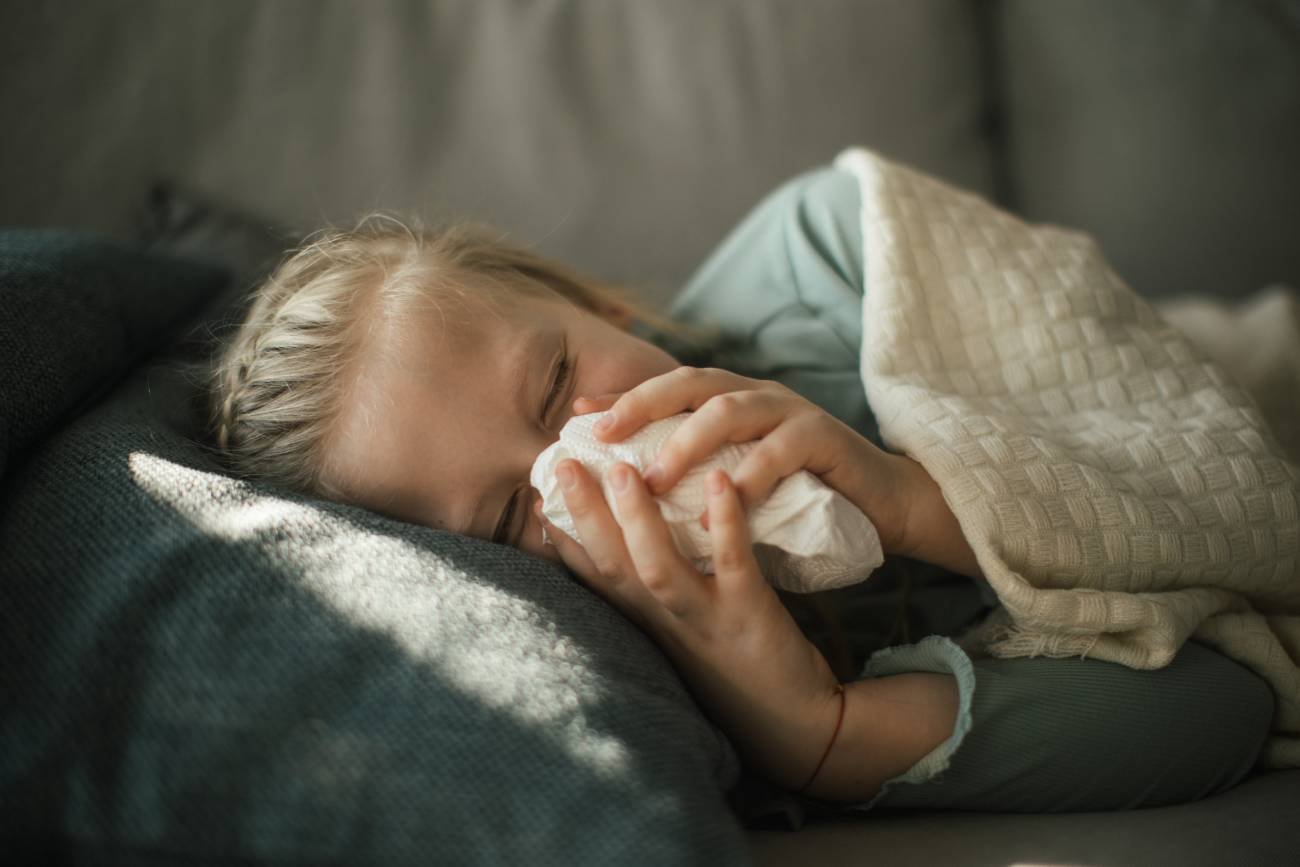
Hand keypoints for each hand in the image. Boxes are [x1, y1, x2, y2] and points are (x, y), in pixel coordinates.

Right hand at [536, 457, 844, 789]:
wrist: (794, 727)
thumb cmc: (737, 667)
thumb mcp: (684, 632)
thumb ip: (657, 591)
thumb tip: (635, 540)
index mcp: (644, 622)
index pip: (591, 575)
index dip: (560, 535)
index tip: (537, 491)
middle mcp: (662, 622)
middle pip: (611, 565)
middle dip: (583, 514)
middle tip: (564, 462)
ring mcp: (703, 620)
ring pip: (658, 569)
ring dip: (636, 520)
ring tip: (623, 469)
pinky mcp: (748, 616)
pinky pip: (732, 564)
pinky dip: (724, 523)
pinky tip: (721, 482)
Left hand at [572, 366, 912, 552]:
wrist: (884, 508)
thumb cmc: (801, 499)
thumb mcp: (737, 485)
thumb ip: (692, 478)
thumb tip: (625, 494)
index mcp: (730, 403)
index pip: (666, 390)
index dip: (623, 400)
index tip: (575, 419)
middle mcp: (757, 397)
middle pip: (690, 384)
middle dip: (642, 405)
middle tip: (603, 437)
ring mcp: (792, 412)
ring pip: (730, 410)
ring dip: (686, 442)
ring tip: (653, 478)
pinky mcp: (826, 438)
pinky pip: (782, 449)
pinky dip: (751, 474)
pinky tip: (725, 502)